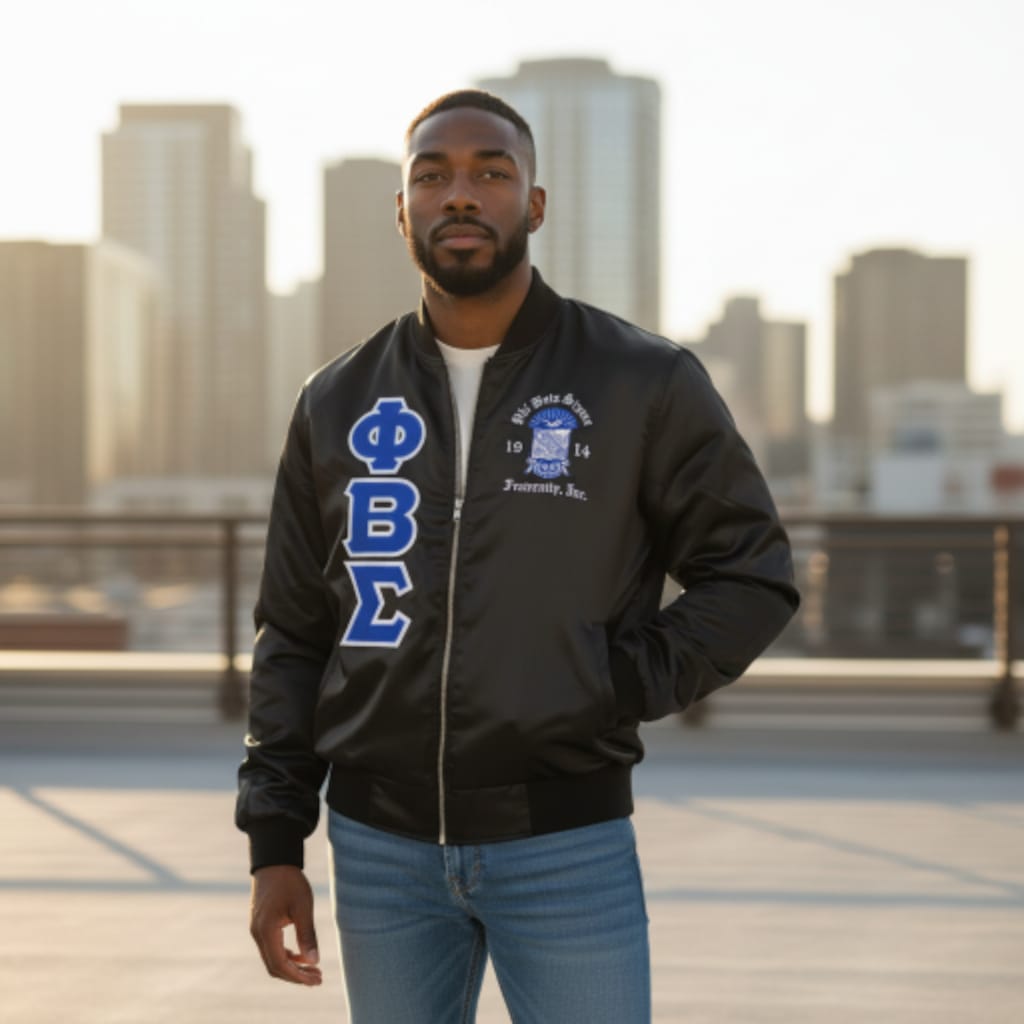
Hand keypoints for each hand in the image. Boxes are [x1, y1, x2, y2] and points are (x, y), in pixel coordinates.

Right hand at [249, 864, 322, 985]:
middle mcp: (257, 934)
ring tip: (314, 969)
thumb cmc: (290, 882)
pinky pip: (271, 948)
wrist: (274, 862)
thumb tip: (314, 960)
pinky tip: (301, 955)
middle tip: (318, 978)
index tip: (316, 979)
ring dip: (292, 967)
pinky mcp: (260, 925)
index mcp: (266, 930)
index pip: (280, 964)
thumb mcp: (303, 906)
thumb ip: (307, 934)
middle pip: (275, 966)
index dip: (298, 976)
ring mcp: (256, 930)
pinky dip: (286, 956)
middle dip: (296, 976)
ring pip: (272, 959)